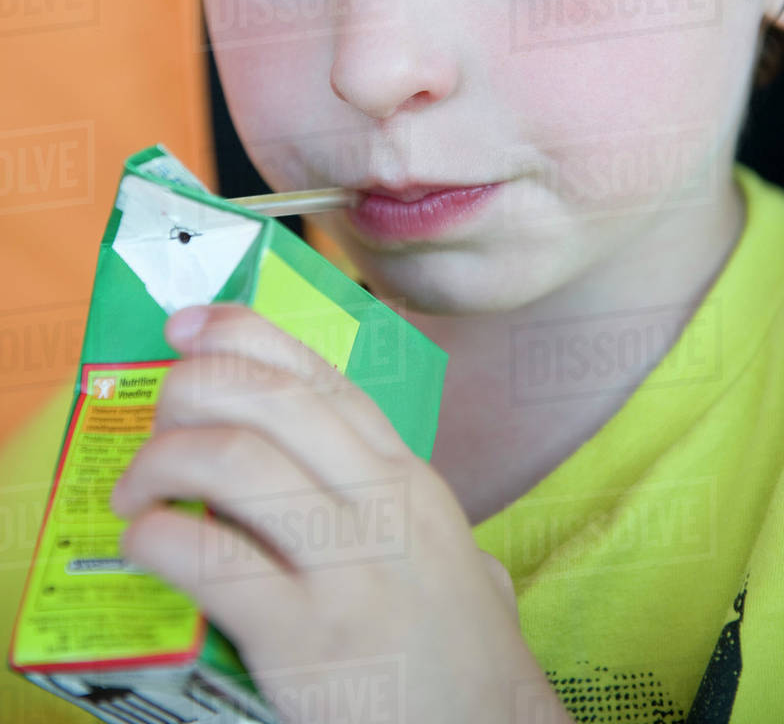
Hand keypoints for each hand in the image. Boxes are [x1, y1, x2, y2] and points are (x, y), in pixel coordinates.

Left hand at [111, 303, 572, 722]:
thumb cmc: (457, 650)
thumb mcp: (441, 546)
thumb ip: (394, 496)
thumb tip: (329, 462)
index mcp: (404, 476)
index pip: (321, 375)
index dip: (246, 334)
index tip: (190, 322)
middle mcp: (382, 504)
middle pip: (271, 400)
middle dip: (194, 386)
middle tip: (155, 414)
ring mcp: (349, 568)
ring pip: (237, 462)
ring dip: (163, 460)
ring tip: (137, 489)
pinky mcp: (310, 639)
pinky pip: (212, 560)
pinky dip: (158, 538)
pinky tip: (145, 546)